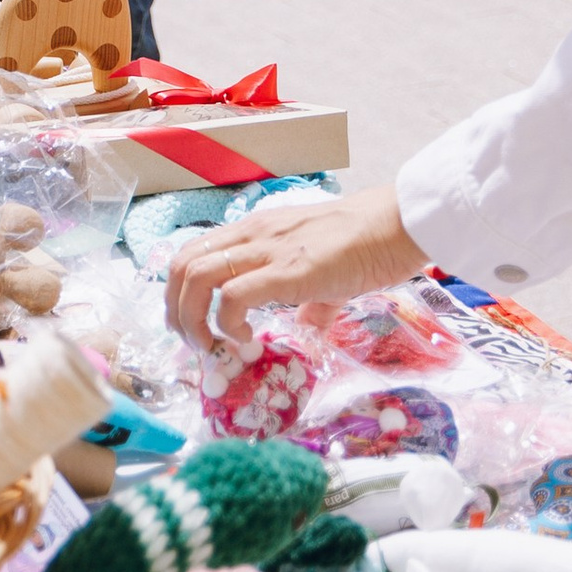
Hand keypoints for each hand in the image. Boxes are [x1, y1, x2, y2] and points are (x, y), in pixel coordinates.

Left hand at [162, 183, 428, 355]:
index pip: (192, 254)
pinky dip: (227, 322)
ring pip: (196, 276)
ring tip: (211, 346)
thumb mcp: (324, 271)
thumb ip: (310, 299)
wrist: (396, 225)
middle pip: (181, 265)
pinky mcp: (287, 270)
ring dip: (191, 318)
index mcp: (254, 233)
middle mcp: (250, 236)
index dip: (179, 293)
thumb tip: (307, 327)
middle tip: (194, 344)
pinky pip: (233, 295)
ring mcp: (266, 250)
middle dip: (175, 310)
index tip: (192, 326)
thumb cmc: (366, 245)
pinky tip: (247, 338)